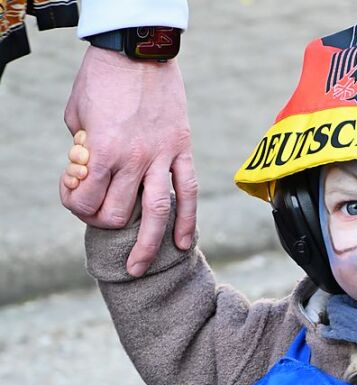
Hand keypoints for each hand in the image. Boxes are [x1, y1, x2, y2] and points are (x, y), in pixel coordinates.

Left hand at [60, 46, 197, 276]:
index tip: (72, 193)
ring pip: (156, 215)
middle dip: (104, 222)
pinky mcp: (181, 150)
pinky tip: (183, 245)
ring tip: (140, 269)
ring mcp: (160, 157)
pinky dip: (187, 222)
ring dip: (146, 247)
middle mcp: (132, 160)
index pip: (85, 200)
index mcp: (102, 150)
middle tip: (102, 218)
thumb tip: (88, 171)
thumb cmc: (102, 76)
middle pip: (118, 215)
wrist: (138, 47)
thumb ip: (84, 147)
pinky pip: (188, 193)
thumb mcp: (78, 112)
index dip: (73, 203)